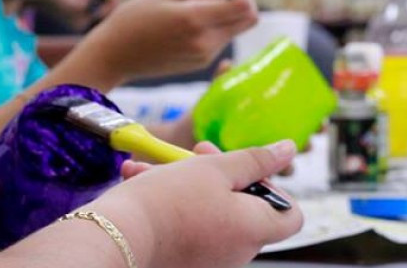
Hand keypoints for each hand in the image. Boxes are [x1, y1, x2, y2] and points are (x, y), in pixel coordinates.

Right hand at [86, 0, 257, 82]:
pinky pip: (222, 40)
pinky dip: (215, 26)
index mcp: (196, 20)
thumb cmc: (134, 17)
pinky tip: (187, 21)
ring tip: (191, 5)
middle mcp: (206, 42)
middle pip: (249, 19)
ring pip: (236, 29)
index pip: (245, 5)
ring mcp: (205, 56)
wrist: (113, 55)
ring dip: (225, 12)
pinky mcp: (201, 63)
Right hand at [96, 140, 301, 267]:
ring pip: (211, 211)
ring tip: (160, 167)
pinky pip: (189, 227)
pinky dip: (173, 205)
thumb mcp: (214, 167)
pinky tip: (144, 181)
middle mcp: (238, 251)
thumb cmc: (166, 201)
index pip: (290, 214)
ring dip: (189, 182)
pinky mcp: (185, 261)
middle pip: (246, 207)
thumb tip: (287, 150)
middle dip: (221, 174)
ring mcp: (211, 260)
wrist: (116, 237)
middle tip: (197, 153)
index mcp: (254, 229)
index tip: (245, 169)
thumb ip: (255, 158)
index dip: (273, 185)